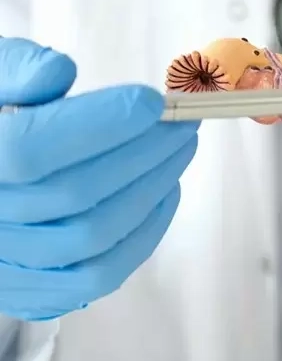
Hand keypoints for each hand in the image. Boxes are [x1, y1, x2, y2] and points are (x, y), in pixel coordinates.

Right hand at [0, 38, 198, 319]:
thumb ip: (17, 69)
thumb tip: (60, 73)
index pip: (29, 149)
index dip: (99, 124)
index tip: (152, 101)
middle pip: (75, 194)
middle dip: (144, 152)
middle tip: (184, 121)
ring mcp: (3, 264)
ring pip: (94, 237)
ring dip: (152, 189)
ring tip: (180, 149)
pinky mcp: (31, 292)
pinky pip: (101, 274)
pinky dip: (144, 233)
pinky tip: (165, 191)